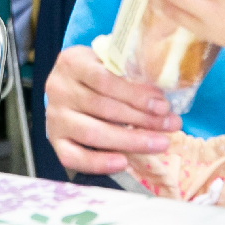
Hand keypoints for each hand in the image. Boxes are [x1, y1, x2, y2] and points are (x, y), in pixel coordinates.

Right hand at [45, 45, 181, 172]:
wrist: (68, 85)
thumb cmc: (96, 73)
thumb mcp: (108, 63)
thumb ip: (129, 75)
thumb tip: (162, 102)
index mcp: (72, 62)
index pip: (104, 79)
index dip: (135, 94)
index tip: (163, 106)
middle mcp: (58, 88)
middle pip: (102, 107)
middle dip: (141, 119)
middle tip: (170, 125)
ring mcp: (54, 116)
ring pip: (92, 133)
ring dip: (130, 141)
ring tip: (159, 143)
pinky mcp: (55, 140)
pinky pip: (72, 157)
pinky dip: (98, 162)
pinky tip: (123, 162)